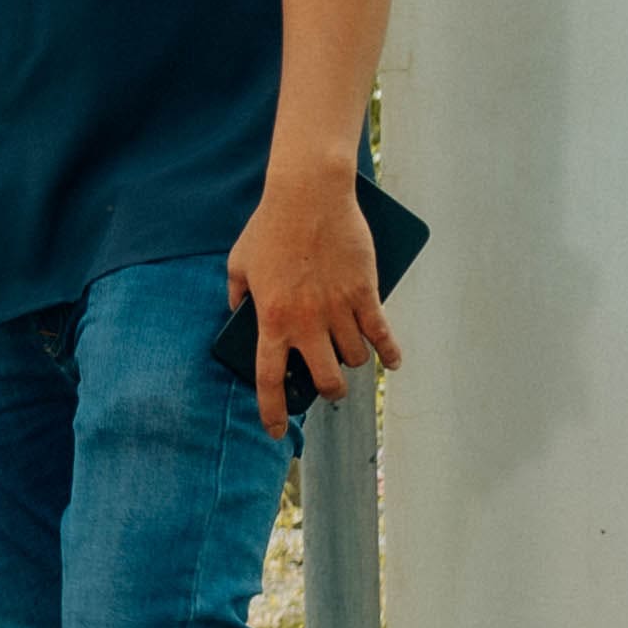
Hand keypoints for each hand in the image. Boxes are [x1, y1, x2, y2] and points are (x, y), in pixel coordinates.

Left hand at [223, 162, 403, 437]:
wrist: (309, 196)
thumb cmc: (269, 227)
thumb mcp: (238, 263)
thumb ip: (236, 296)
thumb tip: (239, 317)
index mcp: (271, 320)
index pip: (270, 380)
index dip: (273, 411)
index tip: (276, 432)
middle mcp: (307, 323)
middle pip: (325, 380)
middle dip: (329, 392)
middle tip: (329, 389)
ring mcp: (338, 310)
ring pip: (354, 358)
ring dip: (353, 362)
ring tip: (350, 357)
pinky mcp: (366, 293)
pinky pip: (382, 335)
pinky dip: (390, 352)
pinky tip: (391, 361)